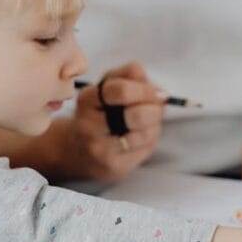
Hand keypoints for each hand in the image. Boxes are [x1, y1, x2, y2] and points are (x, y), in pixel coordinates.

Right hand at [69, 62, 166, 180]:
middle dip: (155, 109)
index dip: (146, 90)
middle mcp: (87, 125)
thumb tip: (158, 90)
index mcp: (87, 99)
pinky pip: (145, 149)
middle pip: (136, 114)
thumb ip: (131, 75)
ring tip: (148, 123)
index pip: (120, 90)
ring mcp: (99, 148)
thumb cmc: (102, 112)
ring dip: (154, 125)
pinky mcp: (112, 166)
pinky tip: (141, 138)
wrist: (82, 151)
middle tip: (157, 108)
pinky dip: (150, 140)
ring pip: (145, 133)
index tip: (159, 93)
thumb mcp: (110, 86)